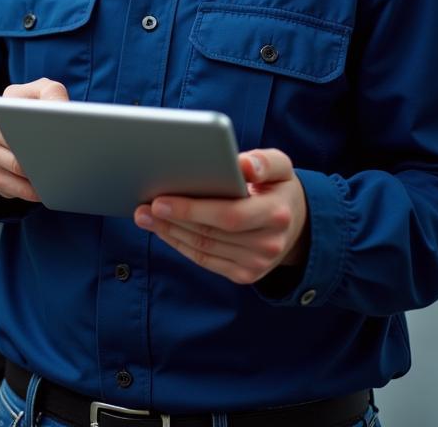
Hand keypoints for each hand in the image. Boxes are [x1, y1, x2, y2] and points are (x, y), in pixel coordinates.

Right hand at [0, 78, 67, 201]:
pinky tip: (46, 188)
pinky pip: (11, 188)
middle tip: (61, 159)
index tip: (56, 134)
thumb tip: (58, 110)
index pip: (13, 115)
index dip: (34, 125)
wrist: (23, 126)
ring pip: (15, 168)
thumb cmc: (39, 106)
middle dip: (39, 154)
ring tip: (59, 174)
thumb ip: (53, 93)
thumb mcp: (47, 91)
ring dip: (37, 175)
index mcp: (0, 105)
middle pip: (14, 144)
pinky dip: (30, 191)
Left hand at [133, 148, 308, 284]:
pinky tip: (163, 230)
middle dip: (171, 220)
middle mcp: (268, 244)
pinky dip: (180, 245)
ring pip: (203, 249)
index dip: (192, 209)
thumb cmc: (277, 186)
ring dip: (169, 233)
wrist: (296, 223)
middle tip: (142, 207)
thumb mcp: (280, 166)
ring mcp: (257, 264)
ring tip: (144, 217)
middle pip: (210, 234)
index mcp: (276, 214)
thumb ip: (263, 162)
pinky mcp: (244, 274)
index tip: (160, 199)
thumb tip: (242, 164)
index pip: (229, 215)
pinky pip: (205, 260)